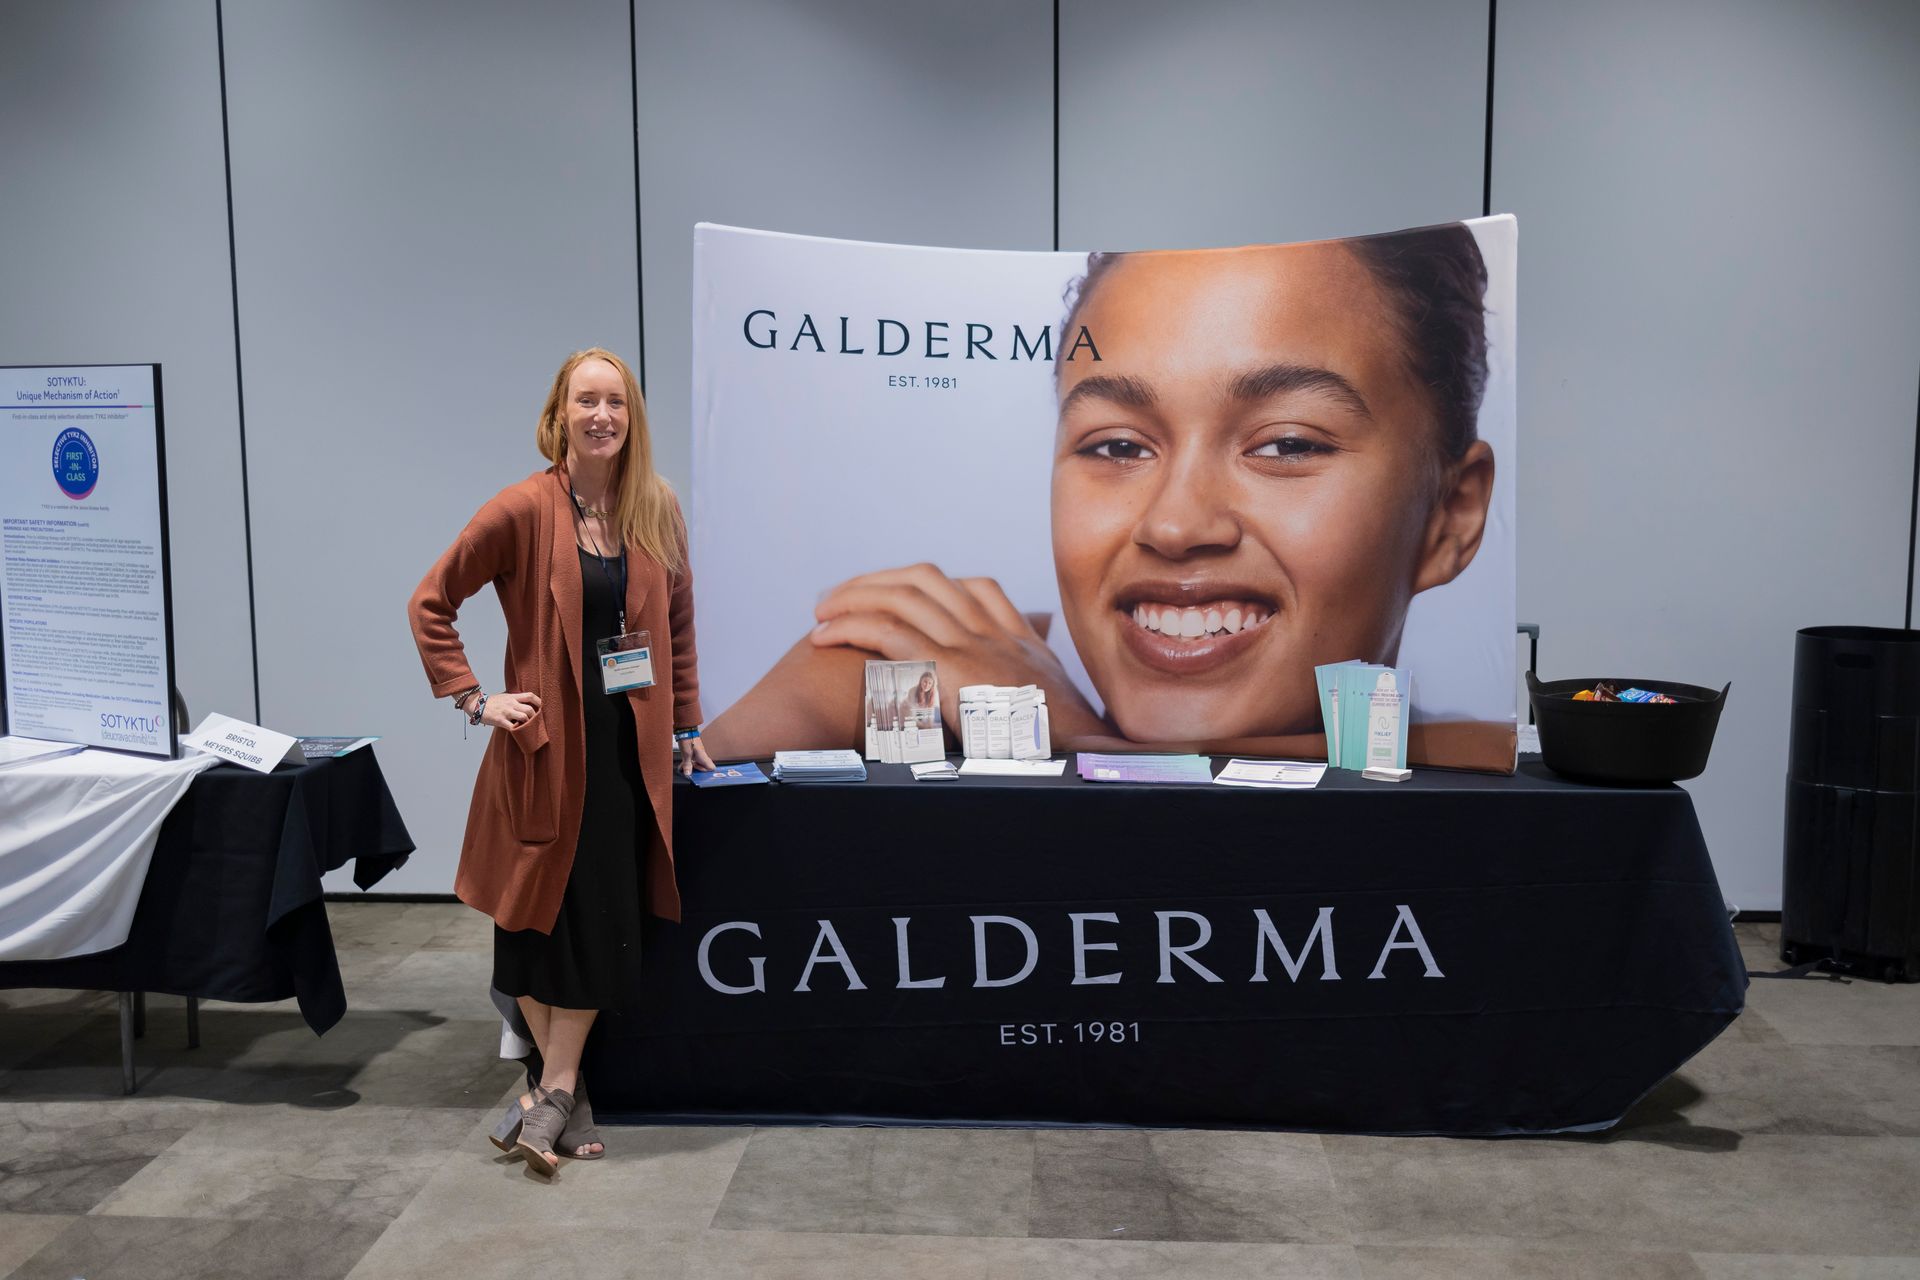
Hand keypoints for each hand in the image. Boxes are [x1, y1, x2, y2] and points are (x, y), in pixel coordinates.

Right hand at [480, 691, 541, 729]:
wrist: (476, 704)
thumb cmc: (491, 702)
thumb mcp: (504, 696)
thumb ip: (514, 699)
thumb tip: (525, 703)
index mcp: (512, 697)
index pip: (530, 696)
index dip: (538, 701)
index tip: (541, 707)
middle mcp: (511, 704)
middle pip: (529, 709)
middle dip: (535, 716)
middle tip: (535, 721)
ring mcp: (506, 712)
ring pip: (524, 718)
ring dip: (528, 723)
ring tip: (527, 726)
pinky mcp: (500, 721)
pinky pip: (513, 727)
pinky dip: (518, 730)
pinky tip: (518, 731)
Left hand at [679, 736, 714, 775]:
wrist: (685, 730)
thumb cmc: (688, 739)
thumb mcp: (686, 754)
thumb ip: (687, 765)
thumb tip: (688, 774)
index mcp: (703, 757)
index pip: (711, 768)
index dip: (705, 772)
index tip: (697, 772)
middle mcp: (702, 756)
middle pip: (703, 768)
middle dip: (696, 770)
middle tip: (690, 768)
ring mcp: (698, 754)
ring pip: (697, 764)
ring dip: (691, 766)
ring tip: (685, 766)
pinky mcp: (693, 752)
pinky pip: (693, 760)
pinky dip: (688, 763)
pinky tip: (683, 763)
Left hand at [809, 564, 1104, 738]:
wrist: (1093, 760)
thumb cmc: (1073, 755)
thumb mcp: (1059, 723)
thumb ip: (1035, 710)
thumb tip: (1025, 725)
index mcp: (1023, 646)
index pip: (977, 589)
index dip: (929, 586)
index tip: (895, 596)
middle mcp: (998, 635)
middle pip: (929, 580)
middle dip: (880, 581)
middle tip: (841, 597)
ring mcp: (976, 647)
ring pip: (903, 596)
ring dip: (854, 596)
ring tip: (822, 612)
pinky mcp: (954, 670)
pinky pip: (889, 632)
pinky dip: (850, 626)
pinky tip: (825, 636)